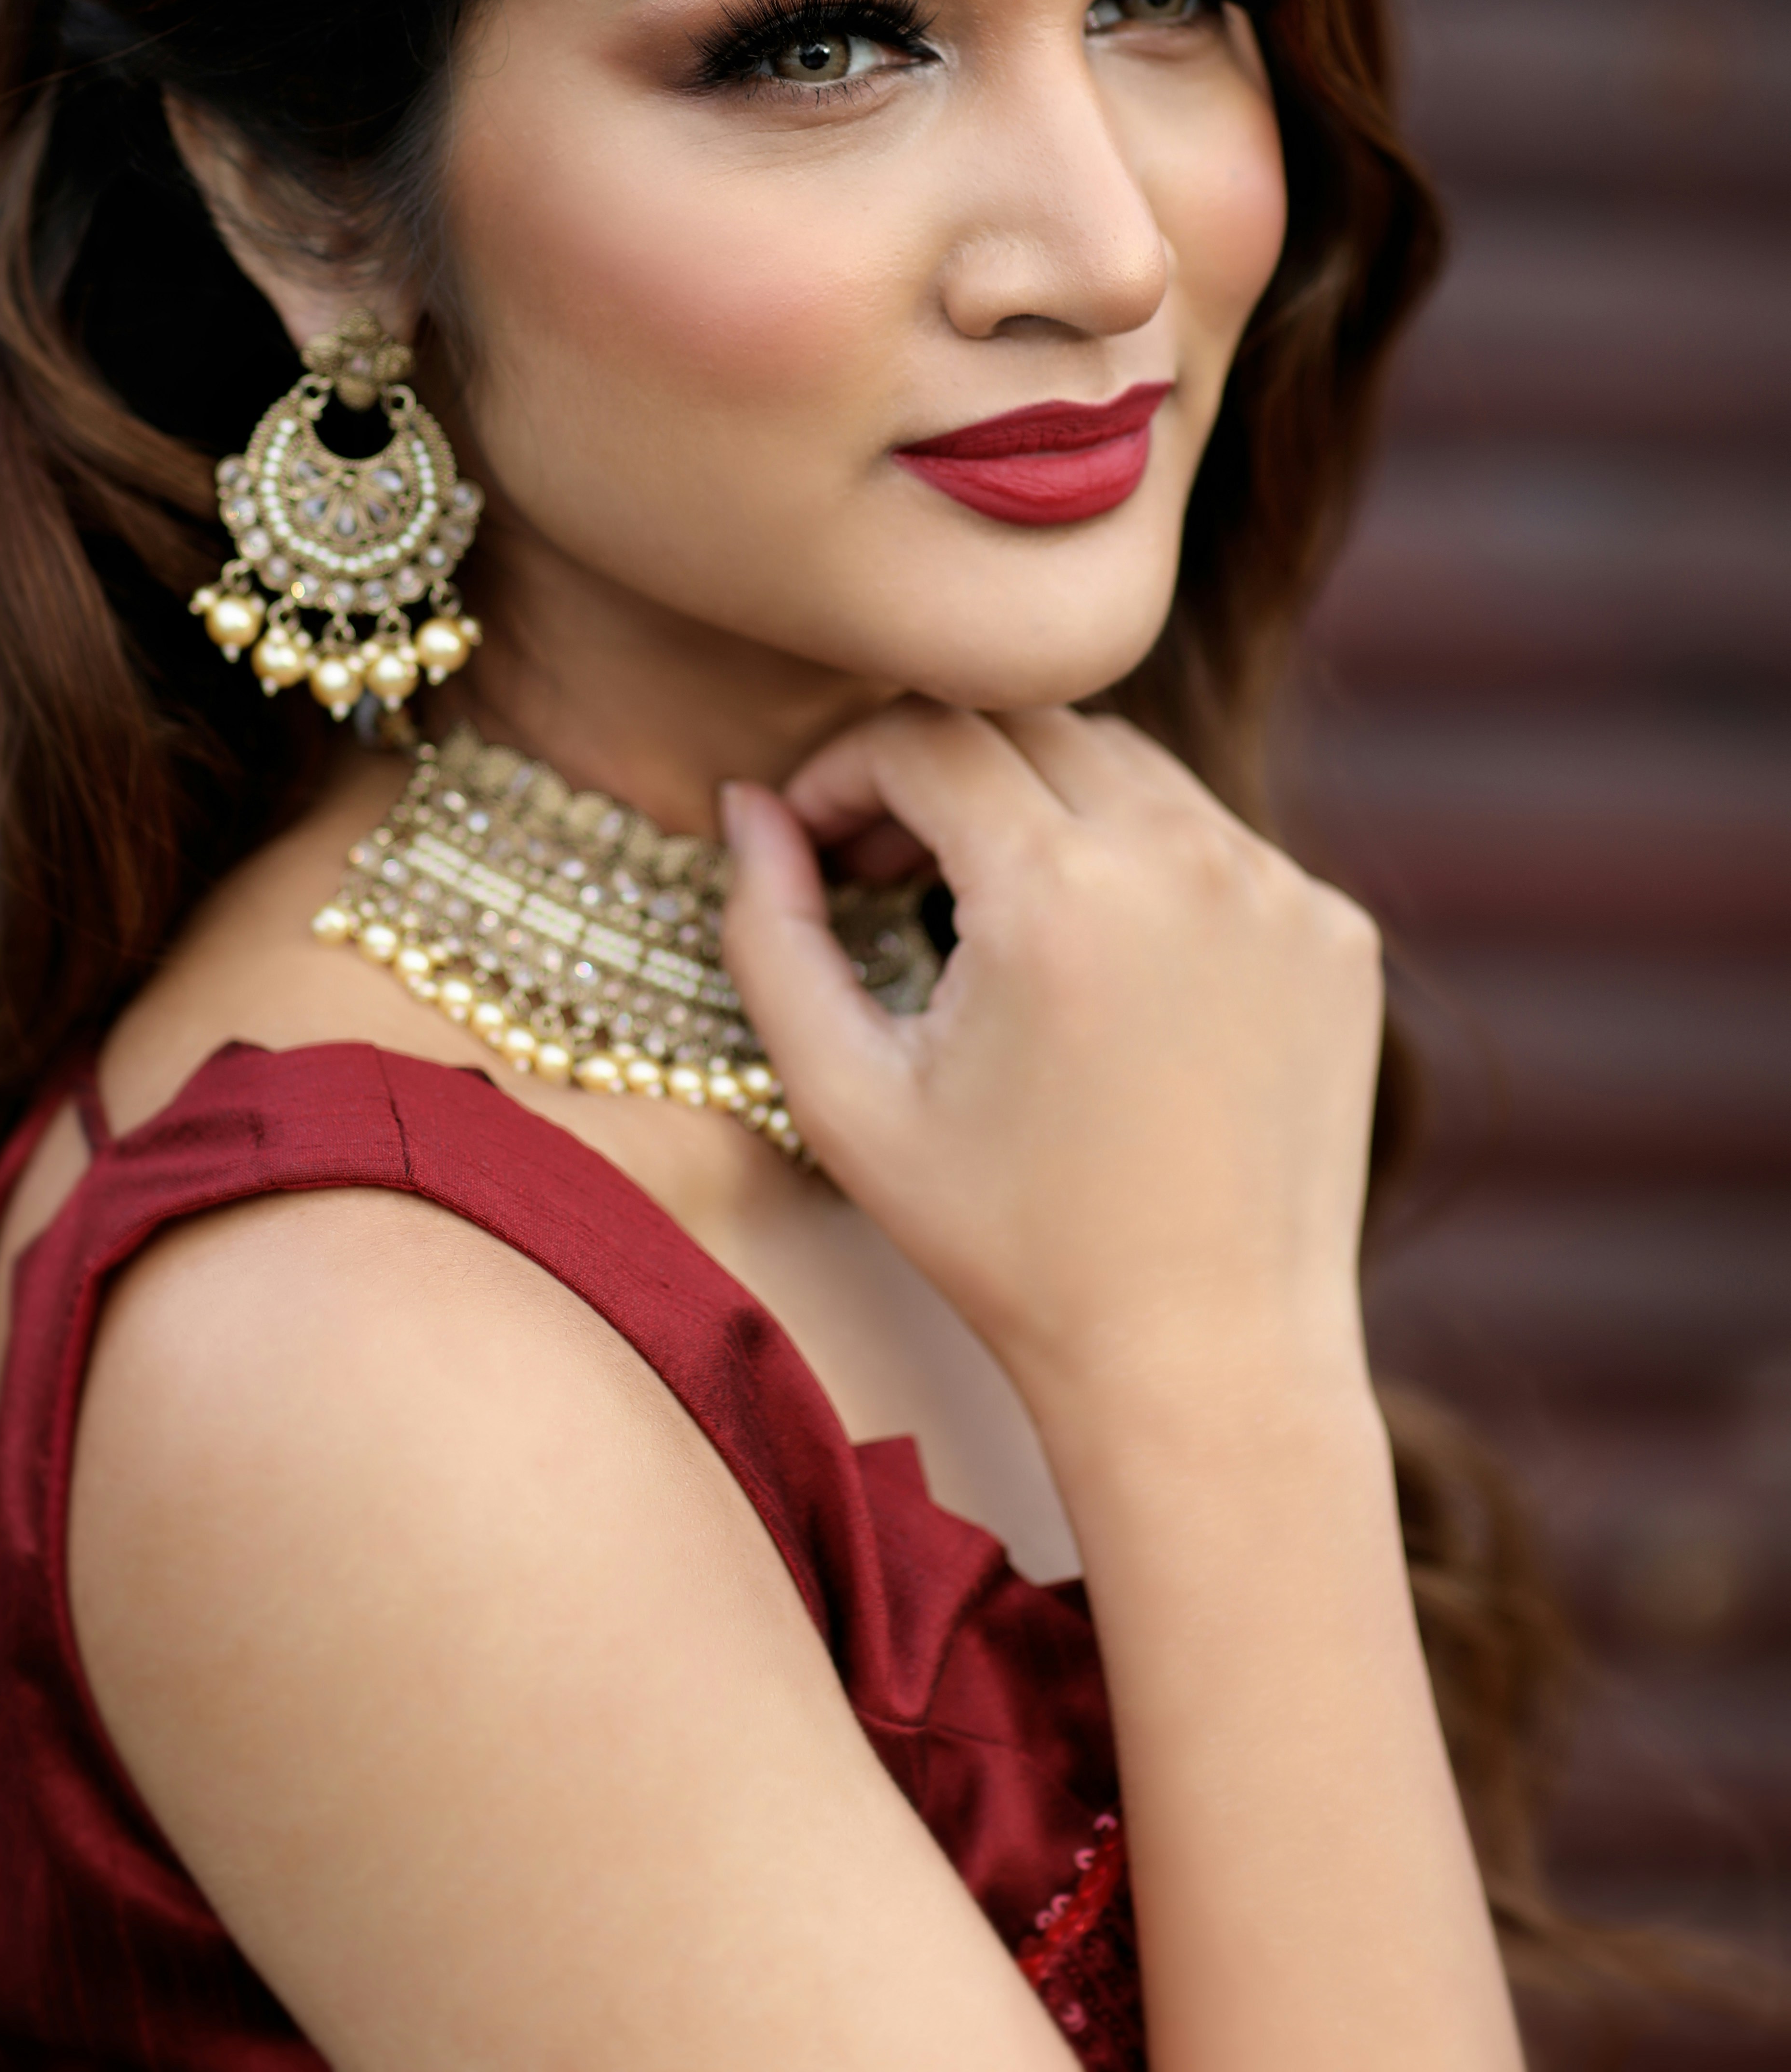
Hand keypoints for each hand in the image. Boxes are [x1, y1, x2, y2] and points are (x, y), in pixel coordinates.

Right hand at [722, 704, 1385, 1429]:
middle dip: (934, 769)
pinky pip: (1214, 840)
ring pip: (1128, 766)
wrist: (1207, 1359)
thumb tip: (746, 804)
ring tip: (986, 910)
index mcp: (1058, 890)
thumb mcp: (845, 1098)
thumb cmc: (1006, 1243)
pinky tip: (1098, 966)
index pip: (925, 734)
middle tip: (882, 865)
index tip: (812, 841)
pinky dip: (1140, 864)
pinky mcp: (1335, 930)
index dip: (841, 768)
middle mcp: (1186, 859)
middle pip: (1028, 723)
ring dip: (1041, 804)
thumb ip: (770, 932)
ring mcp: (1280, 888)